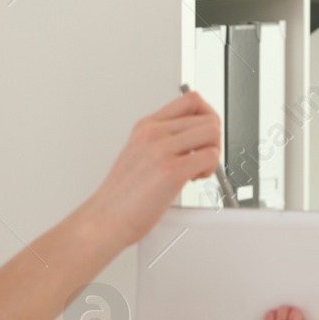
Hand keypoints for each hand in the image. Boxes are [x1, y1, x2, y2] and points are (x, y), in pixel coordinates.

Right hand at [84, 91, 219, 246]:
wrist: (105, 219)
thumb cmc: (123, 195)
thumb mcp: (138, 154)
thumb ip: (163, 141)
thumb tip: (193, 140)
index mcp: (146, 126)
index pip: (191, 100)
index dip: (207, 116)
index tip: (204, 136)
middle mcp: (153, 133)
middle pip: (207, 116)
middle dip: (213, 139)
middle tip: (201, 158)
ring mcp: (161, 149)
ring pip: (212, 132)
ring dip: (213, 153)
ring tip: (197, 169)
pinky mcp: (171, 170)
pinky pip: (210, 156)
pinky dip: (210, 169)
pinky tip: (193, 179)